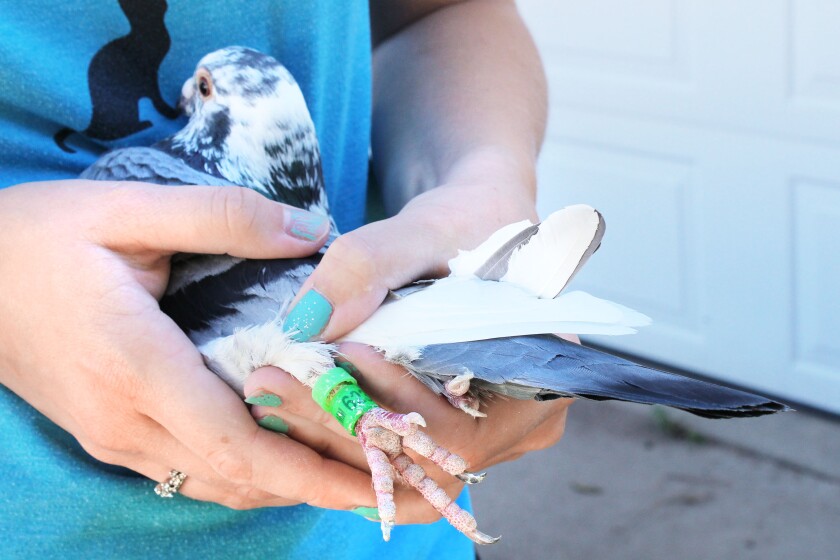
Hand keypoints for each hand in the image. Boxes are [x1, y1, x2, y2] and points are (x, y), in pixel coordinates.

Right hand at [0, 179, 406, 512]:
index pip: (234, 441)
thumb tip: (312, 233)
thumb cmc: (36, 238)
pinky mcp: (107, 433)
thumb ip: (223, 217)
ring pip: (214, 481)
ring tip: (348, 467)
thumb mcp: (125, 209)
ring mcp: (112, 435)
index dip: (307, 469)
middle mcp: (123, 419)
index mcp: (134, 363)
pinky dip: (244, 470)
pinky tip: (282, 451)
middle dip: (313, 483)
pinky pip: (189, 469)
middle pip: (235, 474)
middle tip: (382, 476)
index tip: (368, 481)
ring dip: (283, 481)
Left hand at [247, 152, 570, 523]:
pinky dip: (335, 438)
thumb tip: (307, 321)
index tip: (337, 358)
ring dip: (325, 439)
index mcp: (542, 384)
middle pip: (423, 460)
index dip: (394, 407)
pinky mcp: (443, 433)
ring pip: (398, 470)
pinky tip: (287, 406)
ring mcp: (483, 439)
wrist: (475, 226)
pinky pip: (388, 459)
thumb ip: (370, 265)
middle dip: (339, 425)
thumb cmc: (468, 222)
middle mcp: (521, 427)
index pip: (462, 431)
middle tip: (269, 383)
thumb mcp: (426, 228)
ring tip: (268, 391)